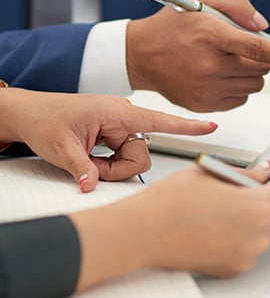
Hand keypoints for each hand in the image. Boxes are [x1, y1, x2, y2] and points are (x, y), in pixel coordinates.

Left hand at [2, 89, 215, 191]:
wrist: (31, 114)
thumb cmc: (46, 119)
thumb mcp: (61, 148)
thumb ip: (81, 168)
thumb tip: (92, 185)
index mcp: (115, 111)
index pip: (158, 120)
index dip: (186, 126)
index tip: (210, 126)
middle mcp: (123, 117)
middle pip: (141, 154)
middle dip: (118, 169)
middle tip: (91, 169)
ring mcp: (119, 126)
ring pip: (133, 158)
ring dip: (111, 168)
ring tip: (87, 161)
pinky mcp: (115, 134)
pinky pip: (123, 156)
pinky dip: (108, 165)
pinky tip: (92, 158)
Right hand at [72, 161, 269, 289]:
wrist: (144, 232)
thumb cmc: (172, 201)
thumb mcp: (213, 173)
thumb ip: (247, 174)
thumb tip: (264, 173)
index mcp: (256, 206)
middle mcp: (257, 234)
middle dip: (266, 197)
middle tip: (240, 187)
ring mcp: (247, 254)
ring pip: (262, 228)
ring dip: (252, 216)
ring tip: (220, 207)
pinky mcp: (234, 267)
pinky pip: (249, 245)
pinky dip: (240, 233)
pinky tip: (215, 223)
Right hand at [126, 0, 269, 111]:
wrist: (141, 55)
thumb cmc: (173, 24)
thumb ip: (237, 5)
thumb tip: (263, 26)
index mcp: (210, 35)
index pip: (256, 48)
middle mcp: (209, 65)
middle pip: (260, 69)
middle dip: (260, 58)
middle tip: (241, 48)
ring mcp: (206, 89)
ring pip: (253, 86)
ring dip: (250, 73)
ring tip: (226, 60)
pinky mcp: (203, 105)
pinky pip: (240, 99)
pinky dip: (238, 87)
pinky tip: (217, 75)